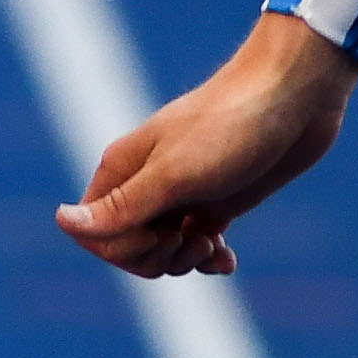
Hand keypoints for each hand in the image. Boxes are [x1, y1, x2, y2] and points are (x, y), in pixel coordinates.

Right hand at [55, 10, 356, 276]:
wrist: (295, 97)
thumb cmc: (231, 127)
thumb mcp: (174, 175)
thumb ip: (121, 207)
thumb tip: (61, 222)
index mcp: (122, 171)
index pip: (94, 233)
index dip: (122, 249)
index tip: (164, 232)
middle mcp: (145, 184)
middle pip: (126, 246)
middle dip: (156, 257)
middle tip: (192, 239)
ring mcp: (181, 194)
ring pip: (162, 250)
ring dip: (186, 260)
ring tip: (213, 243)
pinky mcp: (216, 201)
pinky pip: (197, 247)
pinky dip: (210, 259)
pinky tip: (229, 258)